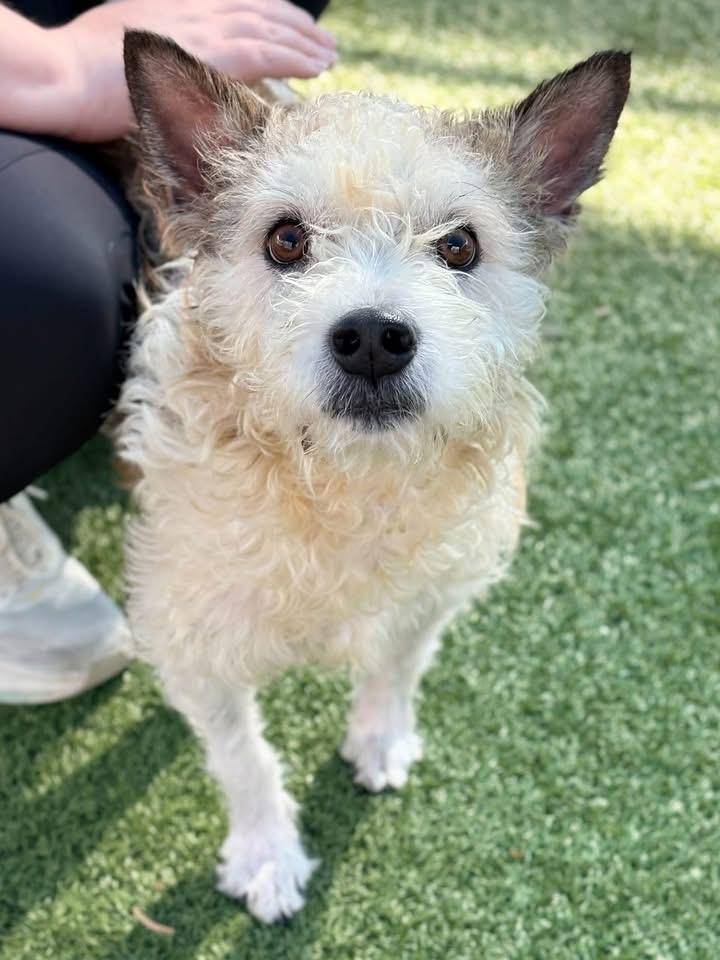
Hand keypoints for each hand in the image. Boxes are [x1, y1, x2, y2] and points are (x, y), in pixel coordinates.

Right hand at [53, 0, 335, 140]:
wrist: (64, 75)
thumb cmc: (80, 72)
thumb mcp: (122, 49)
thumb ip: (156, 57)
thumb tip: (173, 75)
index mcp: (175, 9)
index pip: (236, 8)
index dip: (269, 18)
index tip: (293, 31)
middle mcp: (192, 11)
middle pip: (258, 12)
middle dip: (294, 27)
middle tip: (324, 44)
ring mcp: (200, 30)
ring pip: (267, 30)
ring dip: (303, 43)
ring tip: (329, 56)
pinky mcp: (205, 54)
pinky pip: (262, 52)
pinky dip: (293, 57)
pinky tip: (315, 67)